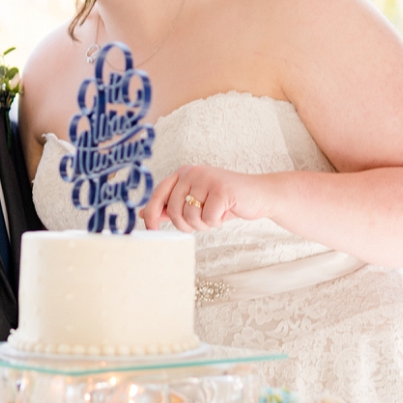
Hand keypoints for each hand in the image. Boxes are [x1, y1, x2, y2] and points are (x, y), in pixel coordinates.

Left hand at [140, 165, 271, 232]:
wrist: (258, 195)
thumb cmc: (225, 200)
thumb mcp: (195, 201)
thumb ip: (170, 204)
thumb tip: (144, 214)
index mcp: (183, 173)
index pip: (158, 194)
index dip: (152, 215)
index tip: (152, 230)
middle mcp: (192, 172)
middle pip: (174, 210)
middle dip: (187, 224)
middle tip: (203, 221)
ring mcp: (207, 178)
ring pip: (190, 216)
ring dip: (204, 224)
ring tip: (216, 214)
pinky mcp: (221, 189)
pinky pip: (208, 218)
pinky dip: (217, 222)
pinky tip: (226, 212)